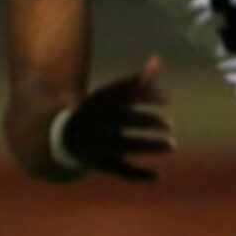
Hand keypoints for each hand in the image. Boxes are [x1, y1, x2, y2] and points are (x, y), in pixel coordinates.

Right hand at [54, 58, 172, 180]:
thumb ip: (135, 82)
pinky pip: (122, 171)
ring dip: (150, 146)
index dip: (146, 95)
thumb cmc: (96, 112)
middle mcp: (97, 123)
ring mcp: (97, 146)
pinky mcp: (101, 165)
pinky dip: (141, 175)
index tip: (168, 98)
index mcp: (98, 103)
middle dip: (148, 122)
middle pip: (125, 121)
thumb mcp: (111, 96)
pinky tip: (161, 175)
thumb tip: (157, 60)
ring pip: (126, 146)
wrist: (62, 139)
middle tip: (170, 124)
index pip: (124, 96)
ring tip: (172, 145)